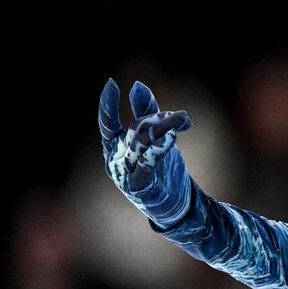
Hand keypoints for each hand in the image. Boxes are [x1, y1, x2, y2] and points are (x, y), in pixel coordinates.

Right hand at [98, 78, 194, 228]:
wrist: (172, 204)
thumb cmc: (161, 168)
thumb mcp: (153, 137)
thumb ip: (146, 113)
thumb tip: (137, 85)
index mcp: (114, 146)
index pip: (106, 123)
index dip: (107, 104)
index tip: (111, 84)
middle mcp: (115, 159)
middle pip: (133, 130)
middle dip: (157, 118)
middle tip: (180, 115)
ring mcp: (125, 174)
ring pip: (141, 144)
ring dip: (163, 129)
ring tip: (181, 119)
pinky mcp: (139, 185)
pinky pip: (148, 162)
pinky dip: (159, 147)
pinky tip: (172, 136)